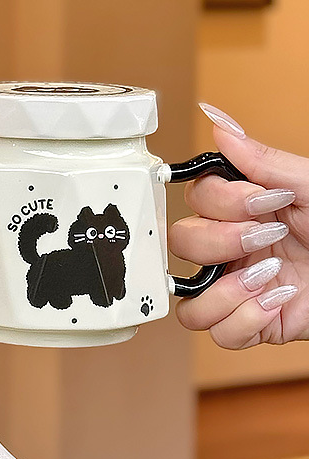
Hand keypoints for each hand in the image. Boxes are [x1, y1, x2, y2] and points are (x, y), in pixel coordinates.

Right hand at [169, 103, 308, 349]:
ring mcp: (241, 288)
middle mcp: (235, 250)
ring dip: (224, 291)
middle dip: (220, 243)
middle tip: (265, 238)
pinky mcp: (255, 325)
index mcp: (245, 211)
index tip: (263, 201)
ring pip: (188, 301)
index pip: (195, 201)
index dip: (220, 203)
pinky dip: (244, 320)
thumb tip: (219, 123)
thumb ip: (262, 160)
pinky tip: (277, 301)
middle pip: (180, 246)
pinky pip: (218, 334)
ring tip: (267, 279)